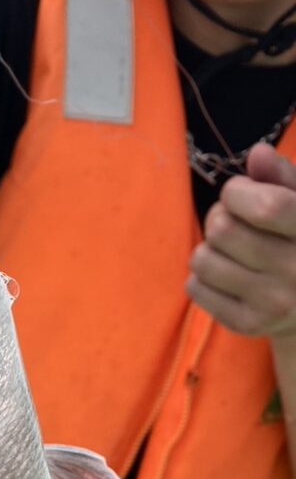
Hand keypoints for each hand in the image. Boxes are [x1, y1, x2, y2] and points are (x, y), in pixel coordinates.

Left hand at [186, 143, 295, 341]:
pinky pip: (195, 288)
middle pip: (223, 231)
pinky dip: (201, 276)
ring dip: (208, 248)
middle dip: (218, 217)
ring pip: (203, 259)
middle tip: (231, 222)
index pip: (267, 207)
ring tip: (228, 250)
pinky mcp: (247, 324)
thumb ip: (283, 178)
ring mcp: (272, 302)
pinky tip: (225, 274)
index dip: (239, 192)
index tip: (239, 193)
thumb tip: (258, 153)